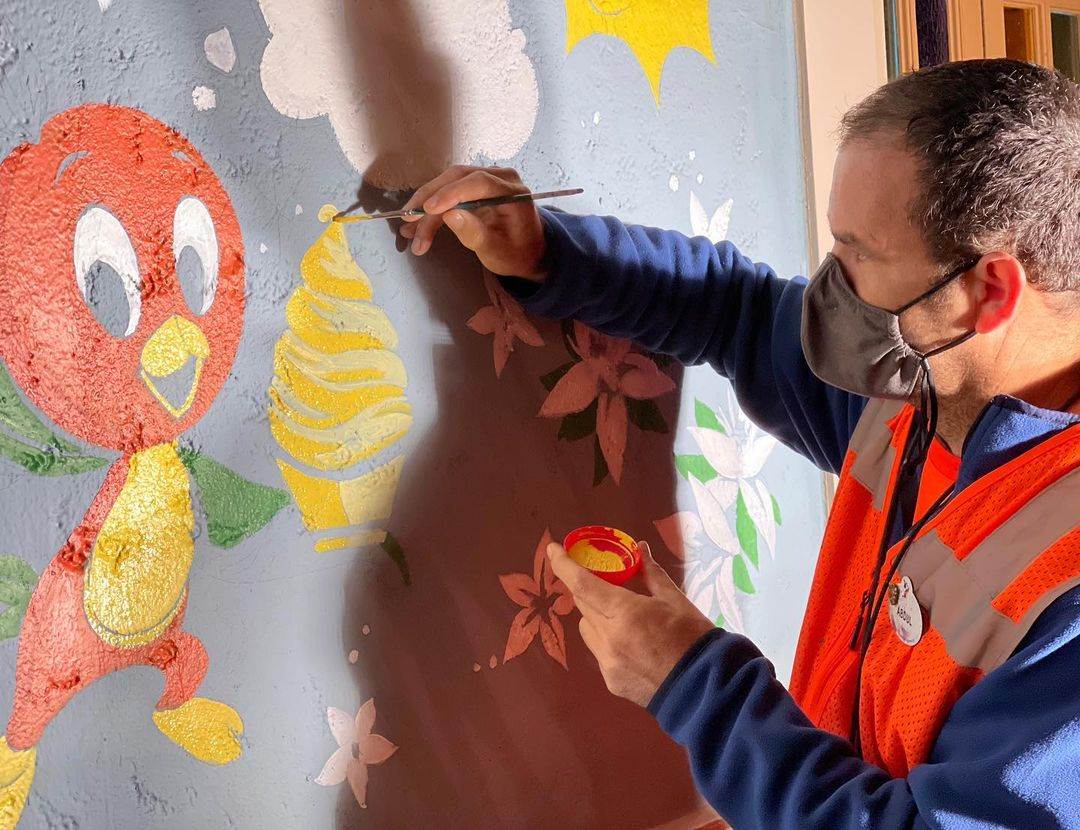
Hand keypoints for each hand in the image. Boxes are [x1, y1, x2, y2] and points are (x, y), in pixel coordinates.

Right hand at [398, 166, 547, 279]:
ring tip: (408, 229)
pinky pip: (449, 192)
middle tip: (409, 221)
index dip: (451, 194)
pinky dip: (432, 209)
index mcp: (513, 192)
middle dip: (429, 199)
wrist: (528, 252)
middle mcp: (500, 177)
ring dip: (425, 206)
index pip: (479, 183)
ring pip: (448, 184)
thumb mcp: (497, 252)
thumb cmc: (516, 254)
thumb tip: (450, 216)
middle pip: (458, 178)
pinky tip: (416, 225)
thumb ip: (475, 234)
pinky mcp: (474, 187)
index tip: (429, 209)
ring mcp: (486, 179)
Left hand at [547, 540, 714, 707]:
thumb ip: (651, 574)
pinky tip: (632, 644)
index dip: (563, 565)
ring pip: (587, 629)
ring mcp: (607, 663)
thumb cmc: (694, 639)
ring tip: (623, 615)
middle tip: (603, 581)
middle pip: (582, 605)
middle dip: (588, 589)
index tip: (552, 549)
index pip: (582, 584)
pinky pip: (599, 651)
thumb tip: (640, 548)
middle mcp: (608, 638)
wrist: (705, 690)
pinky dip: (607, 640)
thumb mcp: (676, 600)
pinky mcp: (610, 681)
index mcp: (625, 613)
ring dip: (596, 615)